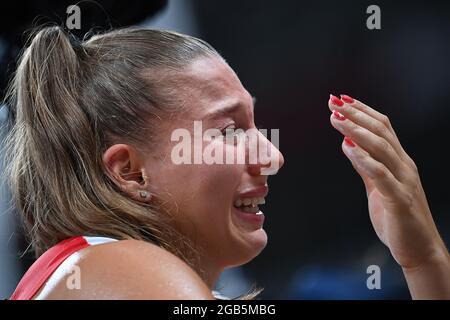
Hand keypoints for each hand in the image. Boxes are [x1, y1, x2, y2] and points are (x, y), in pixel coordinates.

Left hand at [328, 94, 447, 270]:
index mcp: (399, 162)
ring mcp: (404, 182)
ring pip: (382, 148)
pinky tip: (348, 148)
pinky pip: (381, 175)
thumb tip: (349, 145)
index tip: (342, 100)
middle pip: (381, 132)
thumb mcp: (377, 187)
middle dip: (356, 115)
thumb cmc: (397, 217)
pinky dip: (364, 159)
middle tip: (334, 103)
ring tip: (337, 119)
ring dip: (357, 131)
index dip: (362, 111)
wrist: (420, 250)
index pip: (383, 127)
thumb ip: (365, 167)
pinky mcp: (399, 200)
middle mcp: (404, 167)